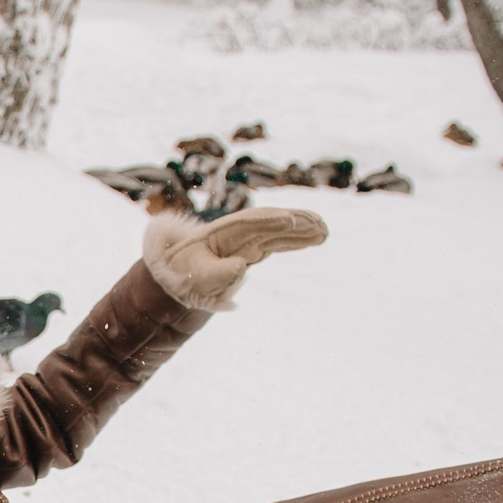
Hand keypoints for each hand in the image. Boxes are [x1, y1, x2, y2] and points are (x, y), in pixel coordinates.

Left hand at [145, 206, 327, 309]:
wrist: (176, 278)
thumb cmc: (184, 279)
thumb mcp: (195, 280)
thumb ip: (216, 274)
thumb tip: (241, 267)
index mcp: (219, 234)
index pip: (248, 224)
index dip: (269, 221)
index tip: (289, 221)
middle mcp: (236, 233)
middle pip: (269, 222)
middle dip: (294, 222)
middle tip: (319, 224)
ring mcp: (247, 240)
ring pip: (279, 231)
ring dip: (302, 229)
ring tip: (325, 231)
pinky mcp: (254, 248)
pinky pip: (280, 241)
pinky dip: (298, 240)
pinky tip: (317, 238)